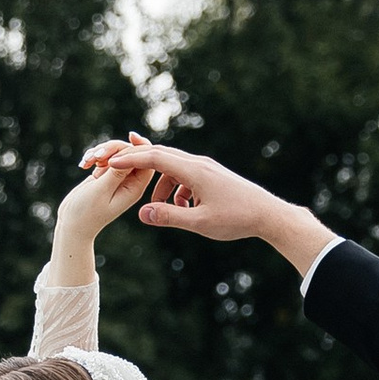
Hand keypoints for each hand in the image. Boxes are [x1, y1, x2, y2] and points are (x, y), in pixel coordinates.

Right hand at [56, 145, 161, 247]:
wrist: (72, 224)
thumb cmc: (86, 212)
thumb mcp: (102, 191)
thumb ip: (116, 173)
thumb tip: (131, 155)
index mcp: (135, 188)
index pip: (146, 162)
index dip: (138, 148)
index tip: (123, 141)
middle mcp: (129, 182)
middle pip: (131, 152)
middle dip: (113, 149)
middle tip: (96, 156)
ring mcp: (117, 178)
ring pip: (117, 152)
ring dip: (101, 151)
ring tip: (86, 162)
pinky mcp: (105, 175)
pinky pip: (105, 156)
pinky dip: (94, 156)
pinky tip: (83, 165)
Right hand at [89, 133, 336, 277]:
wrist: (269, 214)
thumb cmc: (237, 219)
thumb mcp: (200, 223)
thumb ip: (170, 217)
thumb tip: (141, 214)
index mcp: (194, 171)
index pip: (155, 158)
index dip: (130, 160)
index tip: (110, 163)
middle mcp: (199, 164)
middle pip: (161, 156)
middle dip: (139, 164)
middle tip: (117, 170)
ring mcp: (206, 168)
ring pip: (173, 168)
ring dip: (161, 185)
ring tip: (160, 209)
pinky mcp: (212, 176)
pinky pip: (185, 176)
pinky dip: (176, 189)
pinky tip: (183, 210)